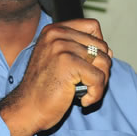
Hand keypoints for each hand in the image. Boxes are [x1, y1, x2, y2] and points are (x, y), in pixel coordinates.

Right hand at [0, 18, 111, 135]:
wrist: (27, 109)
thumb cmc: (44, 89)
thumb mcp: (59, 61)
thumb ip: (81, 51)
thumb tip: (109, 51)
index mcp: (54, 30)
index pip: (92, 26)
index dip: (99, 46)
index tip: (90, 64)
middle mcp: (57, 35)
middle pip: (102, 46)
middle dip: (101, 69)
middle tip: (88, 84)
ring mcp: (62, 48)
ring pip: (104, 62)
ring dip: (100, 83)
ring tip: (86, 92)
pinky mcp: (68, 64)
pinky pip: (99, 78)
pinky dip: (96, 94)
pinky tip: (84, 100)